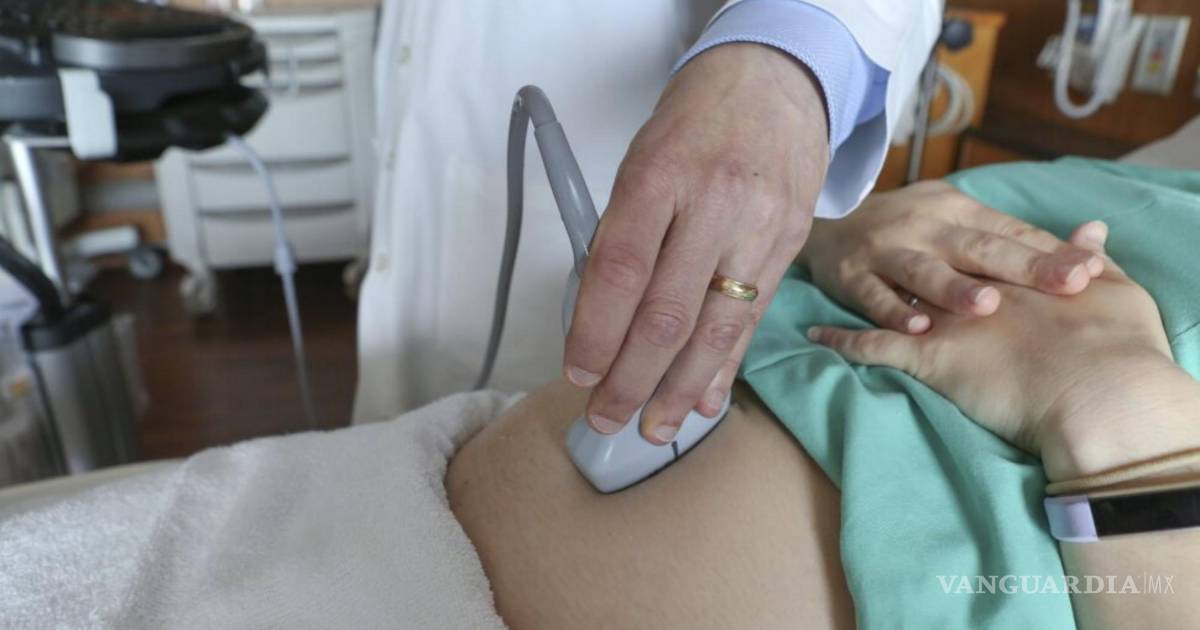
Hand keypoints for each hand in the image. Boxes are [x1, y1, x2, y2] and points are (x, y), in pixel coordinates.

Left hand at [563, 43, 829, 443]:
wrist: (777, 79)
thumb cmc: (694, 122)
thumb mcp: (641, 160)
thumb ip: (623, 234)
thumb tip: (601, 320)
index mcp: (660, 175)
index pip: (619, 270)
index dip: (595, 332)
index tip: (578, 373)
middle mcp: (714, 203)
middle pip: (667, 313)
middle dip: (632, 379)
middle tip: (606, 418)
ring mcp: (760, 226)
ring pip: (716, 328)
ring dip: (680, 390)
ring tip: (655, 428)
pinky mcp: (791, 244)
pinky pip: (753, 319)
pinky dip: (725, 366)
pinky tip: (706, 401)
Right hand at [799, 182, 1104, 333]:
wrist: (826, 224)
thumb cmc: (907, 228)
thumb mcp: (955, 218)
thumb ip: (1013, 235)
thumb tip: (1094, 241)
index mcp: (955, 210)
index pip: (1009, 231)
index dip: (1048, 251)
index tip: (1090, 271)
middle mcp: (924, 226)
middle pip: (976, 248)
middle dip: (1022, 267)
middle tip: (1065, 286)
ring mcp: (885, 250)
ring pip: (923, 270)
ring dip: (954, 289)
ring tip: (988, 307)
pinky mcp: (852, 276)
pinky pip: (874, 297)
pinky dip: (894, 313)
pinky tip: (919, 329)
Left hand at [807, 221, 1199, 479]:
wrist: (1095, 390)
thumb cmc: (1110, 345)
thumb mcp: (1108, 295)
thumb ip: (1085, 260)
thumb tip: (1093, 235)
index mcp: (1006, 269)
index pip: (977, 244)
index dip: (951, 240)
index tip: (938, 230)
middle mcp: (968, 284)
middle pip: (929, 262)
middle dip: (903, 250)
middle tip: (882, 242)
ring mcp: (942, 320)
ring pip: (892, 297)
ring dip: (865, 289)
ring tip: (839, 278)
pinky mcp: (924, 356)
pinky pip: (871, 348)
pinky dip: (843, 342)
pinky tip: (815, 336)